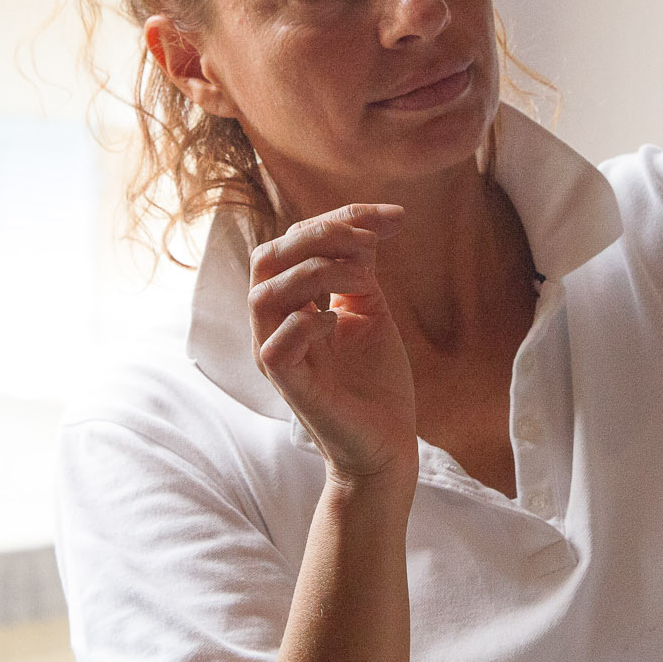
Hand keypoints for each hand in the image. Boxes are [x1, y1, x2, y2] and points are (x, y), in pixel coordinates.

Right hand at [250, 204, 417, 486]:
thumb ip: (358, 271)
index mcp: (291, 303)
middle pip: (268, 257)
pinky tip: (340, 322)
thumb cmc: (376, 381)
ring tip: (365, 280)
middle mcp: (274, 325)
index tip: (398, 217)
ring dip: (317, 272)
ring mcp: (276, 355)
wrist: (388, 444)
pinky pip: (276, 344)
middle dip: (320, 235)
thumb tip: (365, 228)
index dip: (342, 218)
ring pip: (264, 293)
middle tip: (370, 243)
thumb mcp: (370, 311)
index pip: (295, 241)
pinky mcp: (289, 386)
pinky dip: (308, 322)